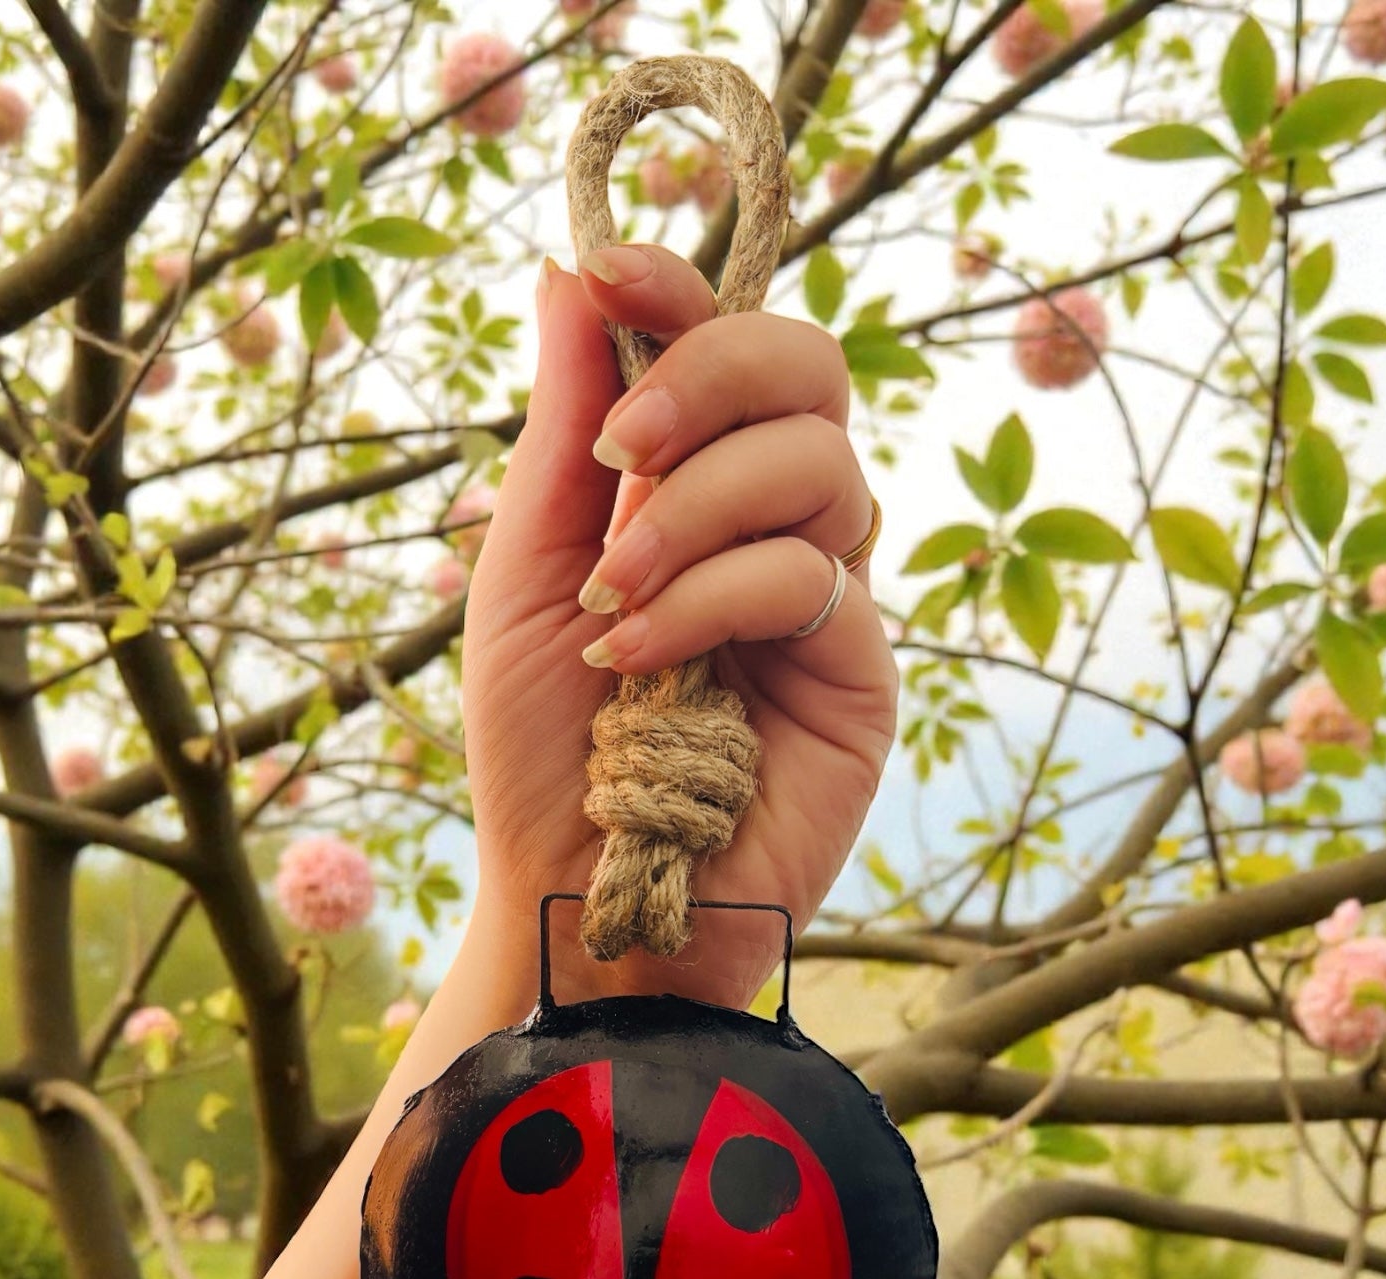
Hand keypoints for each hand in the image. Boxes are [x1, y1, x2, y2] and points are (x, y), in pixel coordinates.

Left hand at [461, 243, 895, 1009]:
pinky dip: (715, 597)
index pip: (723, 348)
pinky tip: (642, 658)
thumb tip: (569, 278)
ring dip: (699, 508)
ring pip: (821, 463)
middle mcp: (770, 527)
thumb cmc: (543, 753)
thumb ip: (561, 439)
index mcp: (690, 490)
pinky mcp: (860, 675)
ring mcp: (824, 598)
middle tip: (622, 452)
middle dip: (709, 378)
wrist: (577, 899)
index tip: (605, 273)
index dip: (678, 290)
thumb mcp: (525, 579)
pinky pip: (813, 577)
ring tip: (614, 593)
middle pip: (808, 369)